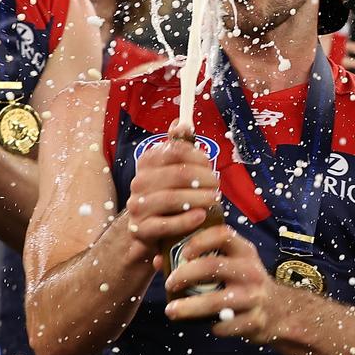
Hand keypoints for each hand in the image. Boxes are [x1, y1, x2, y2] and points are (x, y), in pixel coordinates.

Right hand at [125, 132, 219, 260]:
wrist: (149, 230)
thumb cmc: (168, 194)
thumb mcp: (173, 169)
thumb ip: (179, 147)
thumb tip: (181, 123)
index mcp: (147, 162)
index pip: (174, 151)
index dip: (197, 156)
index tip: (210, 165)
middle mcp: (139, 182)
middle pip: (177, 174)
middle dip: (203, 178)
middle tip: (217, 185)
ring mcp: (137, 206)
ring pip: (171, 199)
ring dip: (198, 198)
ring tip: (214, 199)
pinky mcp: (141, 230)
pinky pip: (165, 225)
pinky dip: (185, 220)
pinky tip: (201, 216)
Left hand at [162, 225, 279, 340]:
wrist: (277, 311)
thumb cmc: (242, 281)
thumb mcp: (232, 262)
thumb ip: (201, 257)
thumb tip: (157, 259)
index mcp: (244, 251)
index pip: (222, 235)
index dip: (199, 240)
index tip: (181, 252)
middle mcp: (251, 271)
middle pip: (212, 267)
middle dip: (184, 274)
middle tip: (168, 283)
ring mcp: (253, 298)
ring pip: (215, 301)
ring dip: (188, 307)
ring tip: (170, 310)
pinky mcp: (253, 322)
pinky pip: (223, 325)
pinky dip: (208, 325)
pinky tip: (200, 323)